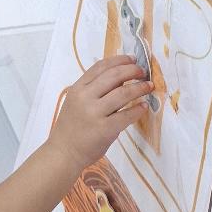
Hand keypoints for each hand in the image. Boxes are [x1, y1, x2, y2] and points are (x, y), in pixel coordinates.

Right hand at [49, 57, 153, 172]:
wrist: (63, 152)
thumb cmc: (72, 128)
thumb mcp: (76, 102)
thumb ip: (94, 90)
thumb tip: (121, 77)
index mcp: (78, 89)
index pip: (100, 67)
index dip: (119, 60)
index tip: (132, 59)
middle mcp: (85, 98)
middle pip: (114, 76)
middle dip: (132, 71)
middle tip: (143, 72)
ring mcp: (94, 113)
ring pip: (123, 93)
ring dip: (140, 88)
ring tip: (148, 86)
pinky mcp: (104, 129)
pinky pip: (127, 115)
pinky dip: (138, 109)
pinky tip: (144, 107)